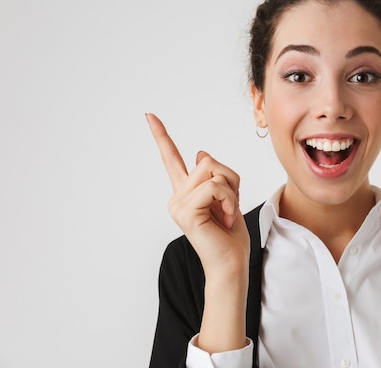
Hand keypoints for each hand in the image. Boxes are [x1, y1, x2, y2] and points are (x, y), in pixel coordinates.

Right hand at [145, 113, 249, 279]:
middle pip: (207, 161)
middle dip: (230, 180)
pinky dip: (229, 200)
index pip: (171, 159)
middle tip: (229, 208)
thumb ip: (215, 178)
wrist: (231, 263)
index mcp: (186, 192)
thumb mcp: (228, 199)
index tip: (149, 116)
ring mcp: (178, 204)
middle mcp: (177, 196)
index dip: (161, 136)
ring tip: (226, 215)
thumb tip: (200, 154)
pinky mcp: (184, 211)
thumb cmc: (231, 236)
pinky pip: (214, 187)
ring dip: (231, 192)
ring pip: (212, 171)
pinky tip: (225, 219)